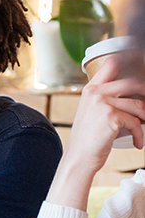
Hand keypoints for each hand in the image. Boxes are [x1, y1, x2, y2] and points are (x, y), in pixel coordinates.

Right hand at [64, 57, 144, 175]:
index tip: (139, 62)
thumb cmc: (88, 139)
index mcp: (91, 89)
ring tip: (142, 129)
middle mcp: (96, 92)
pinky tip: (139, 142)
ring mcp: (103, 102)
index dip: (129, 60)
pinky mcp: (111, 116)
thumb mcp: (93, 113)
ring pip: (138, 104)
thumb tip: (135, 96)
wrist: (79, 157)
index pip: (112, 64)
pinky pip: (136, 121)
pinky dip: (141, 134)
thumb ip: (106, 99)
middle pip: (133, 83)